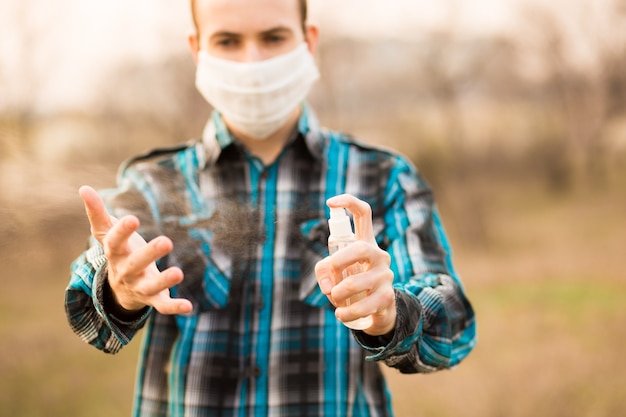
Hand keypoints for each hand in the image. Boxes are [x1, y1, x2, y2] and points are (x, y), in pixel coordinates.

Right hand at [79, 185, 192, 315]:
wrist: (120, 290)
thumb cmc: (119, 253)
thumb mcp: (107, 234)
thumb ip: (97, 213)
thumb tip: (83, 188)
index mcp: (115, 253)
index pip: (115, 242)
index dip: (122, 231)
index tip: (133, 218)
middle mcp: (126, 271)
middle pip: (135, 264)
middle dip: (150, 254)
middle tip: (167, 241)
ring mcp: (140, 286)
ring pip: (150, 286)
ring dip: (164, 281)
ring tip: (179, 273)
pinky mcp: (154, 299)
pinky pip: (163, 306)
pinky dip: (175, 307)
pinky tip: (189, 307)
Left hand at [314, 194, 395, 335]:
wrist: (377, 312)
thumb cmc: (351, 286)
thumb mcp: (334, 274)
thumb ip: (324, 271)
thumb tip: (328, 285)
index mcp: (365, 243)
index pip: (363, 213)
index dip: (348, 203)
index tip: (330, 203)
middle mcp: (378, 255)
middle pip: (361, 248)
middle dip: (339, 261)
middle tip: (331, 271)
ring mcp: (385, 276)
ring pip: (356, 282)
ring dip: (337, 293)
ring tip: (334, 299)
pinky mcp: (387, 297)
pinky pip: (363, 305)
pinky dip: (346, 312)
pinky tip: (341, 314)